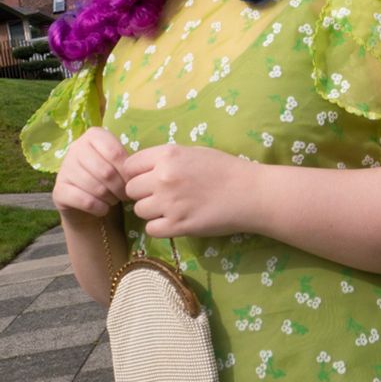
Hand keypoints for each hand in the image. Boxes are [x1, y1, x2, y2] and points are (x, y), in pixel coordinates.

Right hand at [53, 127, 127, 219]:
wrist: (86, 201)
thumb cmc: (108, 177)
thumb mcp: (119, 164)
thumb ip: (128, 163)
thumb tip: (135, 174)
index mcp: (93, 135)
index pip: (115, 152)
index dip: (127, 172)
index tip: (132, 182)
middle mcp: (76, 147)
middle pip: (106, 171)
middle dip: (120, 188)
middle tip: (124, 195)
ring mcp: (64, 168)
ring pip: (96, 187)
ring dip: (110, 199)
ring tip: (113, 200)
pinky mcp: (58, 190)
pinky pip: (84, 201)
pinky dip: (99, 208)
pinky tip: (102, 209)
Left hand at [123, 144, 254, 237]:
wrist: (250, 193)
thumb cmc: (225, 169)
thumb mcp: (193, 152)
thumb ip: (167, 159)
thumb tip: (143, 170)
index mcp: (168, 155)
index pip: (129, 166)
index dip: (136, 173)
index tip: (147, 179)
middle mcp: (164, 177)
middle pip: (131, 189)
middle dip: (143, 193)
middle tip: (161, 195)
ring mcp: (169, 203)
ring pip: (139, 210)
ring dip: (151, 211)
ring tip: (171, 208)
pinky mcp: (178, 225)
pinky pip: (151, 229)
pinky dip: (160, 227)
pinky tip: (174, 221)